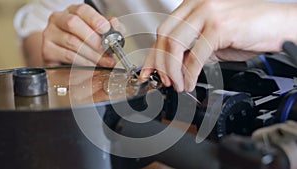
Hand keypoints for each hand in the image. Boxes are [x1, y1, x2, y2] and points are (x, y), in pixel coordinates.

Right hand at [42, 4, 124, 65]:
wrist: (61, 55)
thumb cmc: (82, 42)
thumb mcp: (98, 33)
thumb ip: (110, 28)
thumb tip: (115, 24)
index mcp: (72, 12)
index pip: (82, 10)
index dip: (95, 19)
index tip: (106, 30)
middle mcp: (58, 19)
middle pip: (73, 24)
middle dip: (94, 40)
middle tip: (107, 51)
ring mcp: (50, 34)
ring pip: (72, 42)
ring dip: (92, 54)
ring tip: (104, 62)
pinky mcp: (47, 50)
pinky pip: (67, 56)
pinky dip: (83, 62)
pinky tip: (92, 66)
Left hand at [141, 0, 296, 91]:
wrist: (280, 26)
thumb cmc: (250, 29)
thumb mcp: (214, 41)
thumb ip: (192, 51)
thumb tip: (175, 68)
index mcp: (194, 5)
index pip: (164, 30)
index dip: (154, 53)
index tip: (149, 70)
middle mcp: (198, 4)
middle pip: (164, 35)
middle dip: (160, 63)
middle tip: (165, 80)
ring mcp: (208, 13)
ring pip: (174, 45)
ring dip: (172, 70)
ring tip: (178, 85)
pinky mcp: (219, 26)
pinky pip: (195, 55)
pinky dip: (189, 74)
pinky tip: (190, 82)